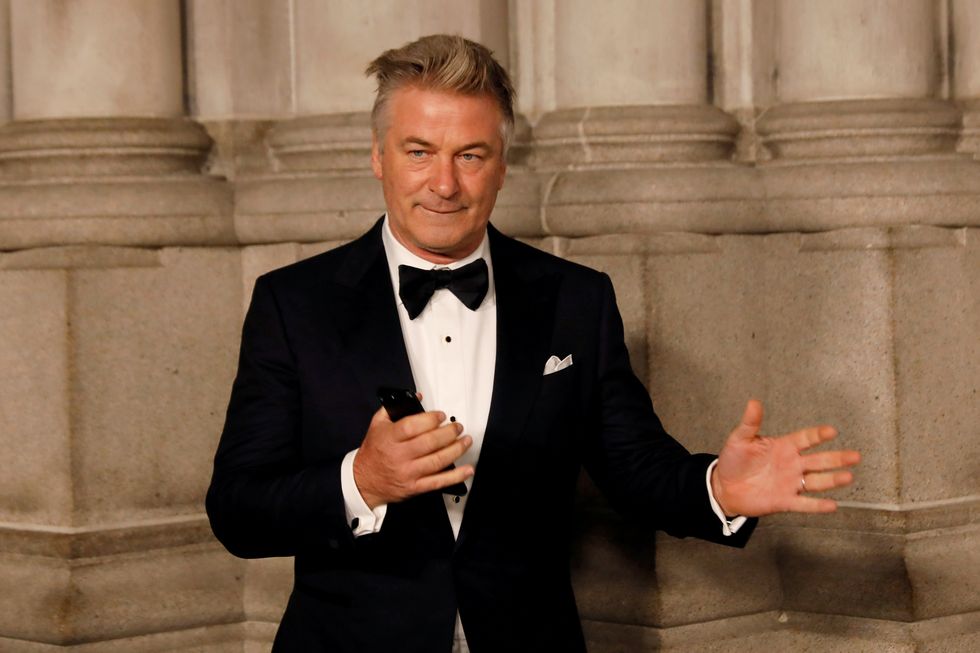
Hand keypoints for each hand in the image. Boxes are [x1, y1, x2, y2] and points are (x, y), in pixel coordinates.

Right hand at [353, 405, 473, 507]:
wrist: (364, 481)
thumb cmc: (373, 452)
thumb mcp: (377, 425)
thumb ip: (394, 408)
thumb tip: (417, 397)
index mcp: (389, 438)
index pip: (412, 427)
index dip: (430, 420)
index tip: (441, 416)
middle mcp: (399, 456)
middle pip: (429, 443)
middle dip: (449, 433)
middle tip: (458, 427)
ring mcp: (408, 473)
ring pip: (437, 461)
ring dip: (456, 449)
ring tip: (466, 441)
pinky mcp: (415, 487)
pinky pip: (438, 482)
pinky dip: (456, 476)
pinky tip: (467, 469)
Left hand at [710, 399, 860, 516]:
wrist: (724, 487)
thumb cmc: (734, 461)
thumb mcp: (740, 439)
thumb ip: (750, 423)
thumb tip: (753, 402)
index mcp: (783, 447)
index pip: (805, 438)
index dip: (818, 435)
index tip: (831, 431)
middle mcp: (792, 464)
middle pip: (818, 460)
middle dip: (837, 458)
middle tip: (855, 456)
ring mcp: (790, 483)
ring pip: (816, 481)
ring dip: (832, 480)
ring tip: (848, 477)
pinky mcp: (784, 501)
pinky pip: (804, 504)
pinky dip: (817, 506)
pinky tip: (832, 505)